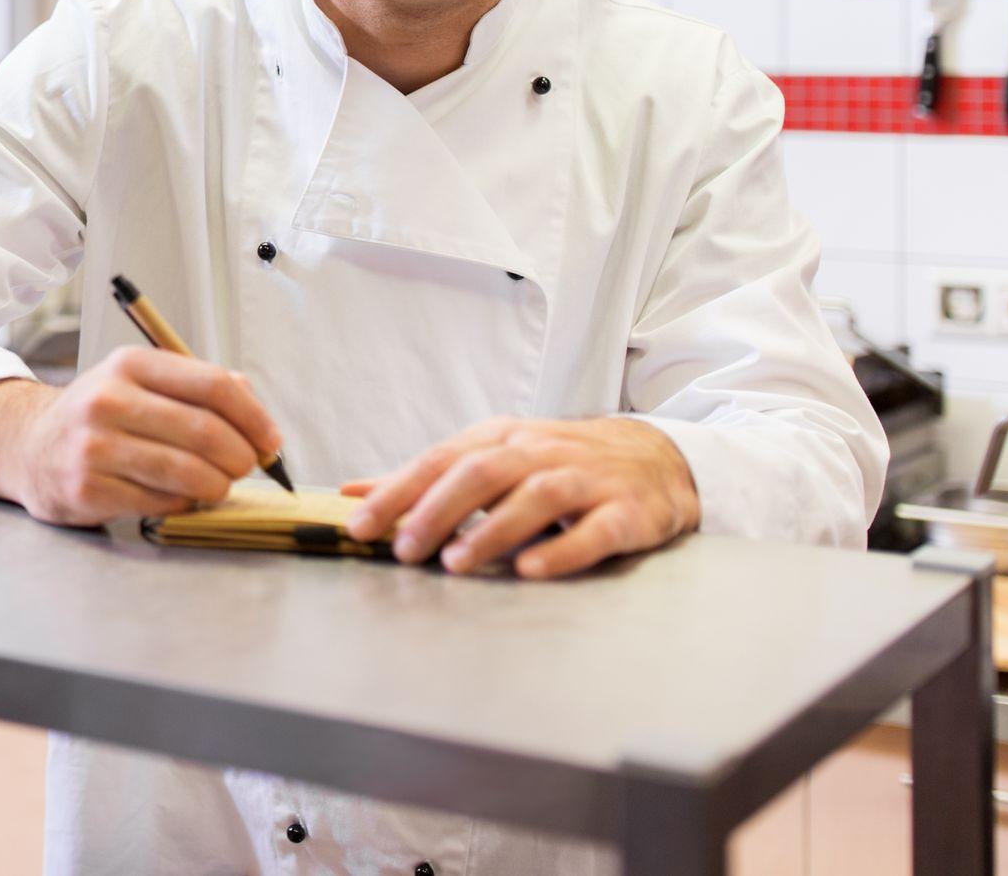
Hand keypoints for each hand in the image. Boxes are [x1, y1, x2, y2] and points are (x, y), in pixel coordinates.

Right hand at [0, 349, 282, 527]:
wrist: (28, 447)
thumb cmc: (99, 417)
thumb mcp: (139, 384)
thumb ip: (197, 388)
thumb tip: (255, 411)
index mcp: (131, 365)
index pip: (213, 385)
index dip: (254, 417)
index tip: (270, 441)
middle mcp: (109, 399)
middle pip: (205, 431)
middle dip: (240, 457)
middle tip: (245, 468)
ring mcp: (94, 446)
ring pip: (187, 471)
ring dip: (217, 486)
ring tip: (217, 486)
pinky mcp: (87, 487)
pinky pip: (161, 501)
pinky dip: (183, 503)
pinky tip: (178, 496)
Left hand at [341, 416, 700, 578]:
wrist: (655, 458)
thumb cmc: (559, 462)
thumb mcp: (492, 458)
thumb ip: (426, 479)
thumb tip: (352, 492)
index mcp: (501, 438)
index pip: (440, 459)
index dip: (398, 491)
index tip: (360, 525)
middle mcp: (540, 452)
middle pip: (482, 472)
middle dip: (437, 510)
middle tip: (403, 550)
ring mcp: (585, 480)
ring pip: (534, 498)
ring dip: (491, 530)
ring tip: (454, 563)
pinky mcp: (625, 512)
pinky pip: (593, 531)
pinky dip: (561, 550)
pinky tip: (530, 570)